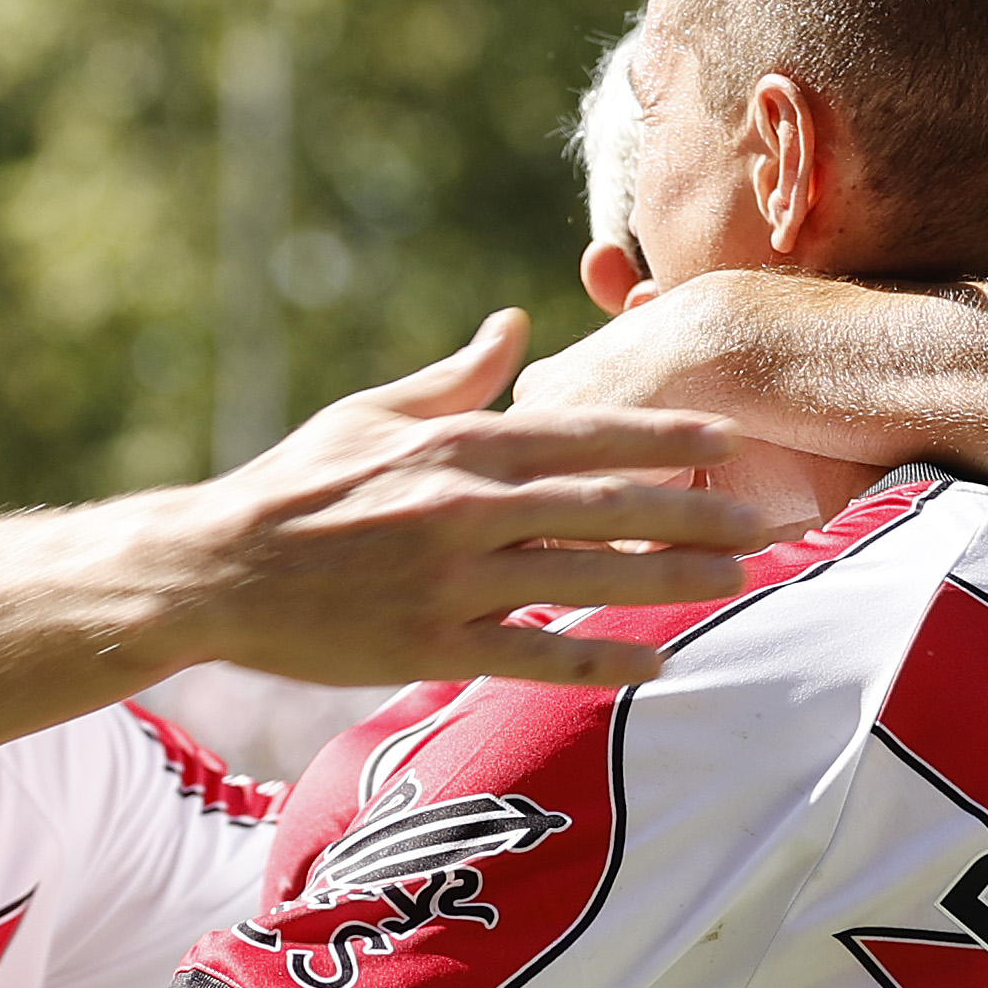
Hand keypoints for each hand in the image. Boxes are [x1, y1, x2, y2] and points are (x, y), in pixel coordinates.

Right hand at [162, 309, 781, 690]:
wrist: (215, 569)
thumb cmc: (293, 486)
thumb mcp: (371, 414)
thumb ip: (454, 377)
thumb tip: (514, 325)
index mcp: (457, 444)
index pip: (584, 433)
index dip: (666, 434)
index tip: (730, 436)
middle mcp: (465, 506)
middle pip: (607, 504)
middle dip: (698, 510)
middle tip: (771, 520)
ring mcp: (452, 577)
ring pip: (586, 577)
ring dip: (670, 579)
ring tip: (738, 581)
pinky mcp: (432, 643)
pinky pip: (537, 654)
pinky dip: (602, 660)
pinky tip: (658, 661)